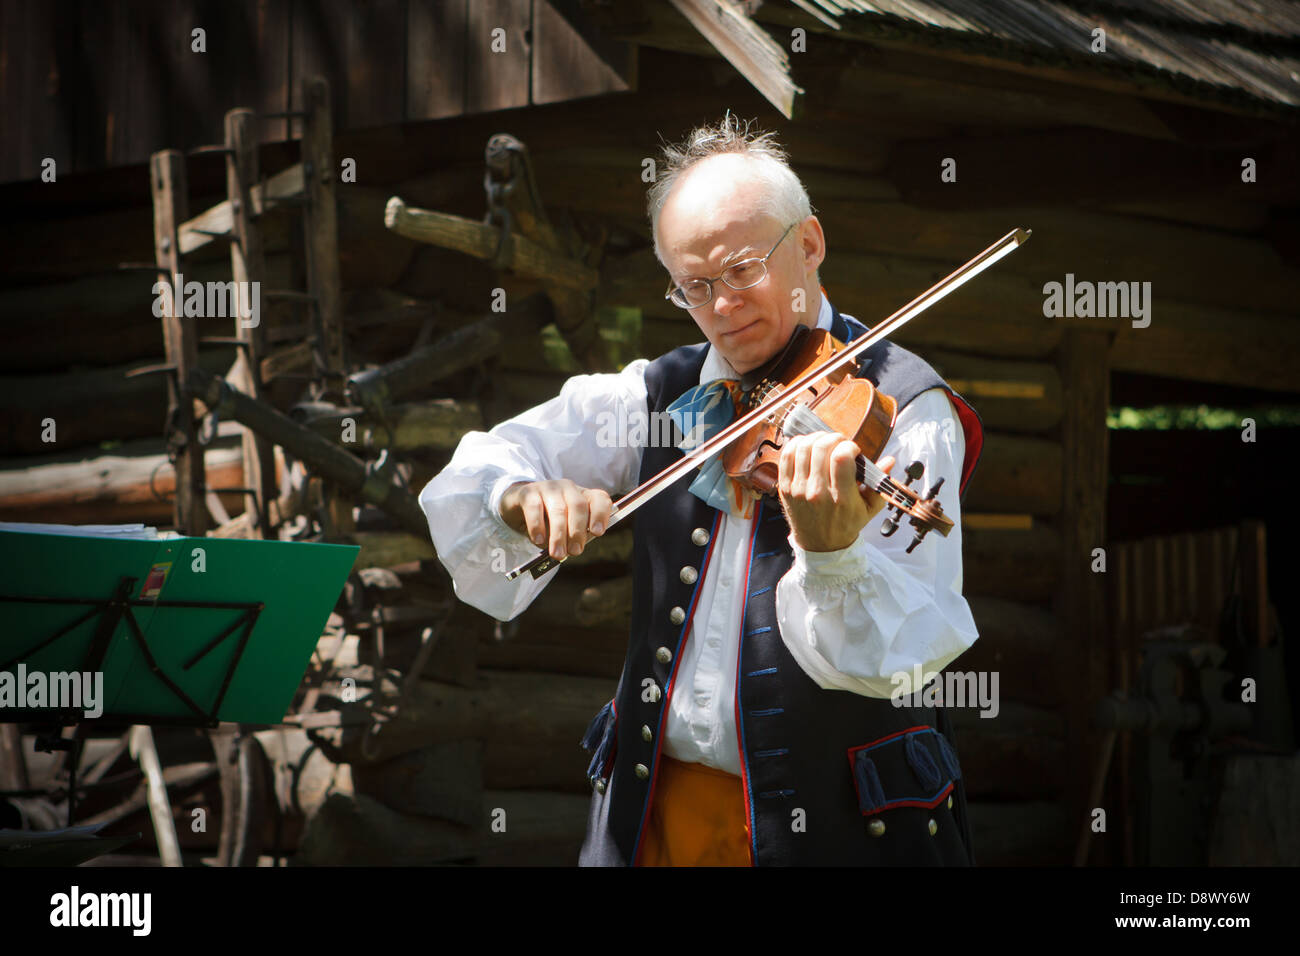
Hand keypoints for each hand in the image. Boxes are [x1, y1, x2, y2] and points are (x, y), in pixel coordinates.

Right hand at [499, 479, 612, 560]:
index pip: (599, 499)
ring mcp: (548, 487)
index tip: (597, 533)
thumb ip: (572, 536)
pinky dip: (537, 525)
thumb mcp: (565, 529)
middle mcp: (568, 488)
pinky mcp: (528, 492)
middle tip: (575, 551)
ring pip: (558, 509)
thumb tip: (572, 549)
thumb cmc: (547, 521)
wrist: (518, 507)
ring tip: (557, 553)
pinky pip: (535, 507)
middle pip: (578, 506)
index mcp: (583, 496)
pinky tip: (538, 539)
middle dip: (577, 531)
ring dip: (559, 534)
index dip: (601, 515)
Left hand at [777, 431, 895, 551]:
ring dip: (816, 438)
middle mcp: (818, 492)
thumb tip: (890, 460)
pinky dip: (797, 444)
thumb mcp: (870, 509)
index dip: (849, 446)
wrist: (820, 545)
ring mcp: (798, 489)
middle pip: (821, 448)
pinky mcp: (784, 487)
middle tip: (840, 444)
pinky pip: (787, 455)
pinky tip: (808, 446)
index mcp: (841, 497)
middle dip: (834, 438)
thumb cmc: (846, 524)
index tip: (853, 450)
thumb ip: (880, 484)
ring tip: (825, 443)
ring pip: (803, 448)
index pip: (841, 458)